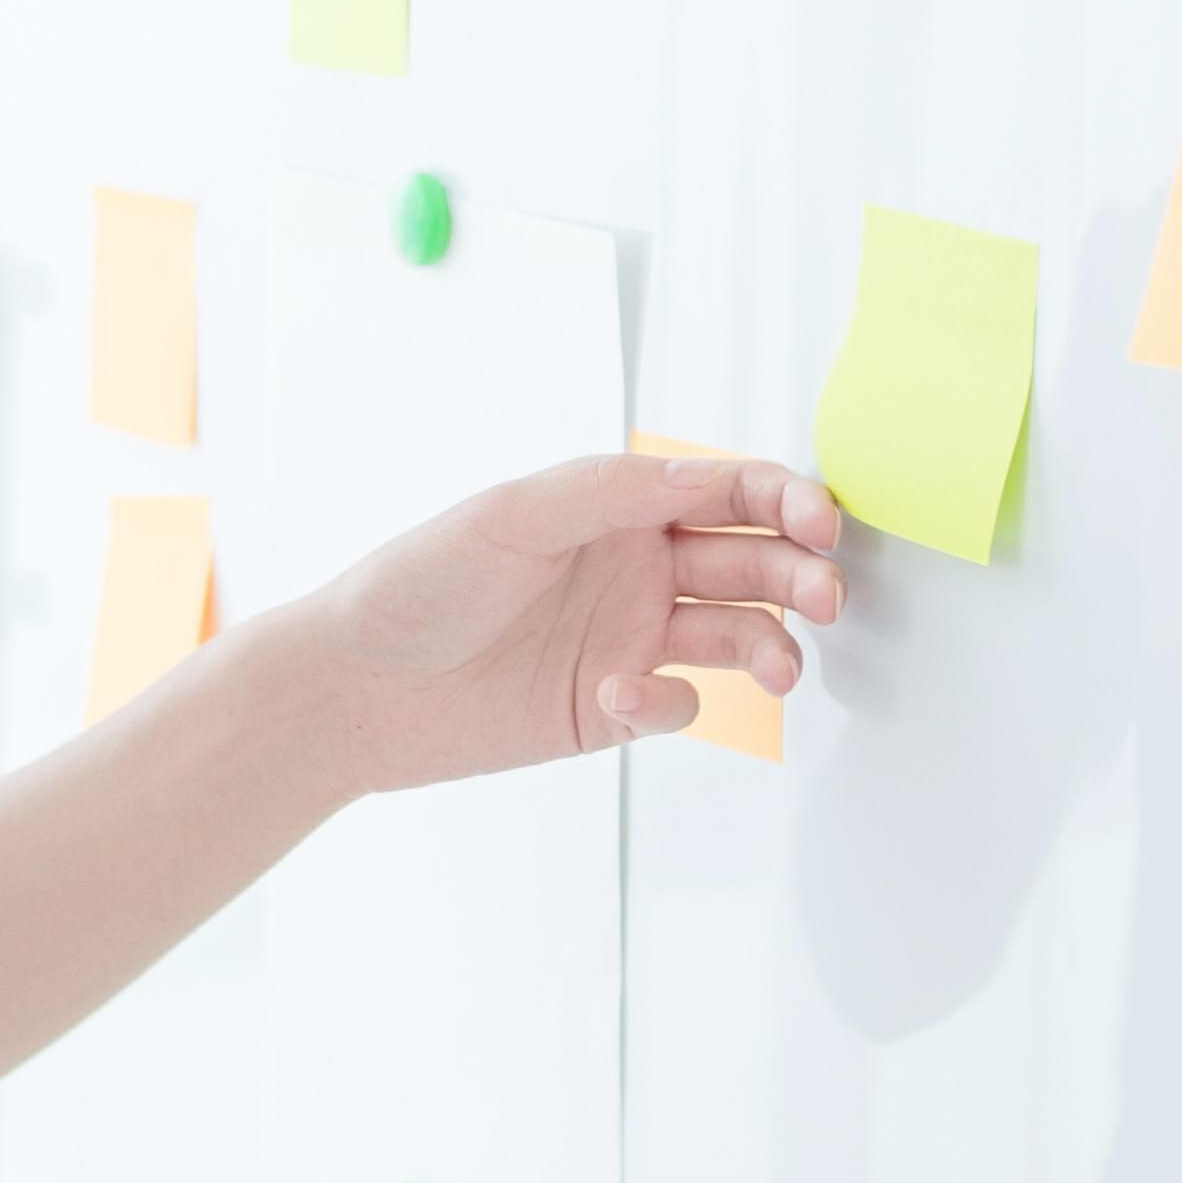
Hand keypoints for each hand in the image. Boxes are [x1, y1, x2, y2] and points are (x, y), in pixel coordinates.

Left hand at [282, 453, 848, 797]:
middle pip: (750, 562)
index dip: (783, 499)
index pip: (724, 490)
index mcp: (615, 506)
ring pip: (736, 634)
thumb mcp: (510, 518)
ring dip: (772, 645)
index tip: (820, 521)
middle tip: (826, 596)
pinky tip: (625, 700)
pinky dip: (670, 705)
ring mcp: (630, 638)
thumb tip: (701, 474)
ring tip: (783, 669)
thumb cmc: (417, 585)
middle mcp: (635, 566)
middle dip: (800, 574)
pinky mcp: (614, 708)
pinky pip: (679, 704)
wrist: (356, 689)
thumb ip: (608, 493)